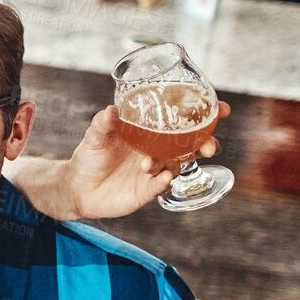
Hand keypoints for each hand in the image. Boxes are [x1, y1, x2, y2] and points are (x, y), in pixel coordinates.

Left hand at [63, 103, 223, 219]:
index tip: (222, 109)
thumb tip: (111, 110)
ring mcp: (156, 171)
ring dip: (176, 163)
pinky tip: (159, 179)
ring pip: (178, 166)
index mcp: (153, 132)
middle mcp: (160, 150)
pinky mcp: (147, 190)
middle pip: (193, 146)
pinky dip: (163, 182)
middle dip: (207, 143)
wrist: (77, 188)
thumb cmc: (90, 157)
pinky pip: (161, 186)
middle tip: (209, 146)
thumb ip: (103, 124)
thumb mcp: (95, 137)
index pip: (184, 121)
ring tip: (150, 163)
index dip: (207, 115)